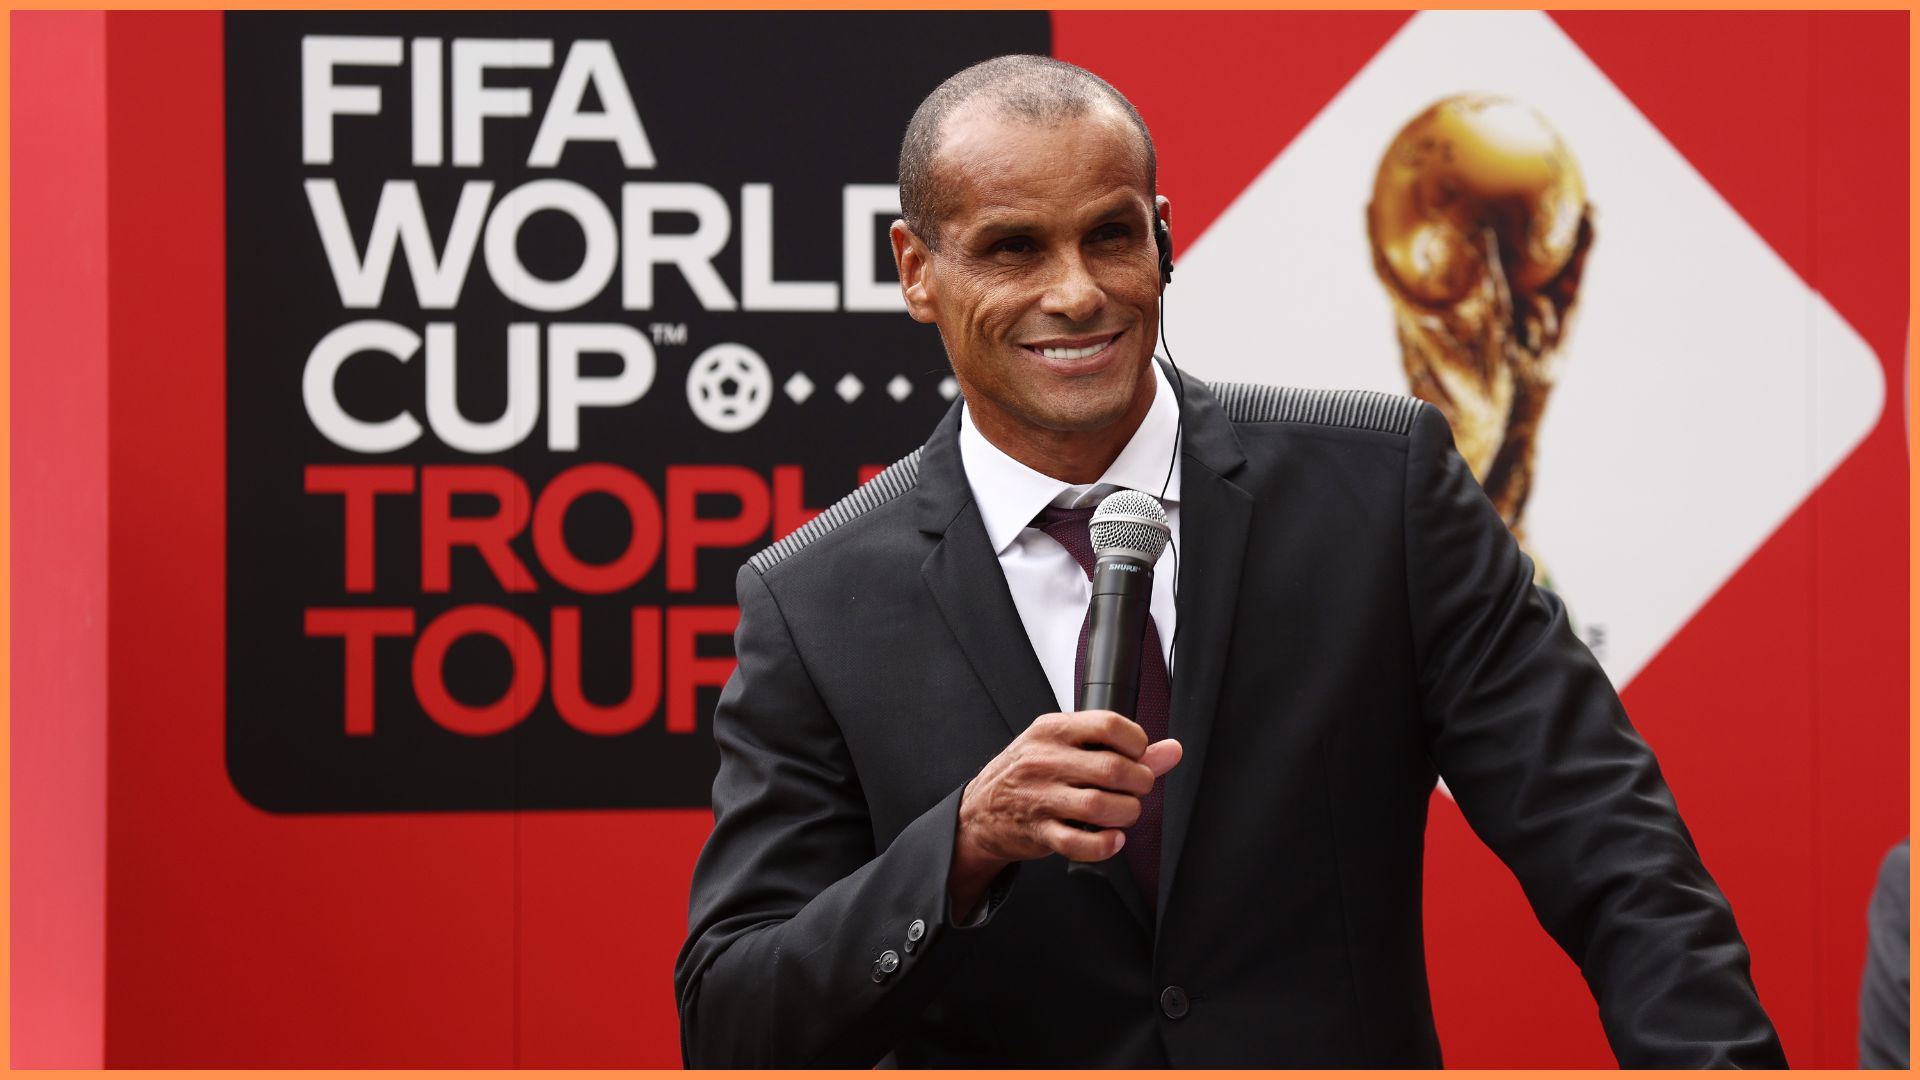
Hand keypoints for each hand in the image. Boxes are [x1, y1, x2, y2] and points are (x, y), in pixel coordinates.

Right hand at [948, 710, 1182, 916]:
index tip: (1138, 755)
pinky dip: (1106, 845)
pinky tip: (1112, 838)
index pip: (1109, 725)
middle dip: (1139, 782)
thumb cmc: (1026, 774)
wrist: (980, 811)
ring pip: (1100, 806)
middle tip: (1137, 788)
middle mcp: (1045, 760)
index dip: (1137, 742)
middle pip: (1112, 769)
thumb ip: (1119, 747)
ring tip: (1125, 812)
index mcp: (1053, 730)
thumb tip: (1171, 750)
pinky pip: (1080, 844)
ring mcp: (1040, 797)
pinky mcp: (1039, 833)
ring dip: (1126, 813)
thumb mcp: (1064, 747)